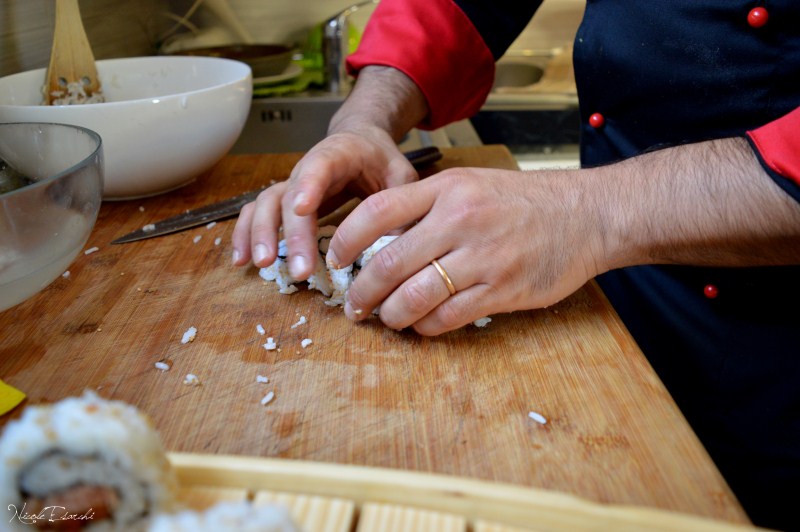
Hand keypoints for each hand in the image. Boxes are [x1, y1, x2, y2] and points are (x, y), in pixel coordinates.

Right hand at [231, 66, 429, 278]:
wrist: (360, 142)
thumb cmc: (381, 160)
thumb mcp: (401, 176)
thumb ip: (401, 204)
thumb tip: (399, 245)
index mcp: (339, 154)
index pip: (320, 165)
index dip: (309, 186)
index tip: (303, 209)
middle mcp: (307, 169)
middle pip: (291, 197)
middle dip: (292, 235)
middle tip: (300, 270)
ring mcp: (292, 186)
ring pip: (266, 205)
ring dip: (261, 235)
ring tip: (263, 265)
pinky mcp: (284, 202)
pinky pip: (257, 214)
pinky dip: (245, 235)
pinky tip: (242, 262)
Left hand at [326, 167, 606, 334]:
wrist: (587, 215)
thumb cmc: (525, 202)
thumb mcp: (472, 186)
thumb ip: (428, 208)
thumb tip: (382, 240)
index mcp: (447, 190)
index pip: (378, 211)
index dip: (346, 239)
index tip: (335, 259)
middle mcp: (460, 220)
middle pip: (389, 262)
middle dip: (362, 291)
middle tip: (354, 305)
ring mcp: (483, 257)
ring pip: (415, 296)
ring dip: (391, 315)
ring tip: (385, 319)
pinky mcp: (503, 289)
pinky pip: (448, 316)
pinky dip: (426, 327)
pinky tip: (421, 325)